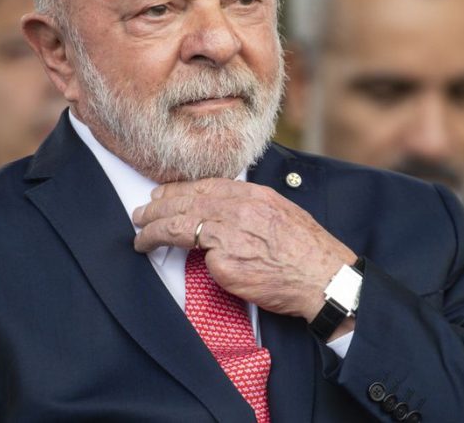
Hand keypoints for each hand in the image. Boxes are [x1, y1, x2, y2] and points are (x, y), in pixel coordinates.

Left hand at [132, 178, 356, 323]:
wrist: (323, 277)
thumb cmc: (307, 250)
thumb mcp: (280, 212)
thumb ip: (250, 207)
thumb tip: (221, 210)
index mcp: (253, 195)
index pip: (205, 186)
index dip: (178, 190)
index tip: (161, 194)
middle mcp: (239, 210)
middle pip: (186, 203)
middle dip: (157, 208)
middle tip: (139, 213)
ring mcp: (230, 236)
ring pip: (181, 227)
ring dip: (154, 231)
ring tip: (140, 236)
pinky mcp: (226, 264)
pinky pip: (201, 260)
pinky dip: (183, 258)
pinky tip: (165, 258)